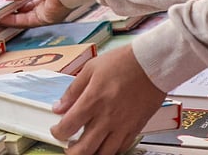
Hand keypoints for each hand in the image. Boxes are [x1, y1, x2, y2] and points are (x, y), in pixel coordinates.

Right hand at [0, 0, 72, 26]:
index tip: (6, 0)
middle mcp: (49, 2)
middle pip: (27, 9)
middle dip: (13, 9)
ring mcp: (48, 11)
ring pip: (26, 17)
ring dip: (11, 16)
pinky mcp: (47, 18)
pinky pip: (28, 21)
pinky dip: (15, 20)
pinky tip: (4, 17)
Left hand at [49, 45, 166, 153]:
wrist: (151, 65)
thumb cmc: (122, 63)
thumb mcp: (90, 69)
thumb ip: (73, 91)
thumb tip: (59, 107)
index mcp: (92, 101)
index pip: (69, 126)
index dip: (58, 132)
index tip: (56, 131)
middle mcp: (107, 117)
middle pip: (85, 148)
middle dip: (72, 152)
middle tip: (68, 147)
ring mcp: (122, 126)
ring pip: (104, 153)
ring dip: (91, 154)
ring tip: (84, 148)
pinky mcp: (135, 129)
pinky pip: (121, 148)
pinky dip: (110, 150)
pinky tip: (104, 145)